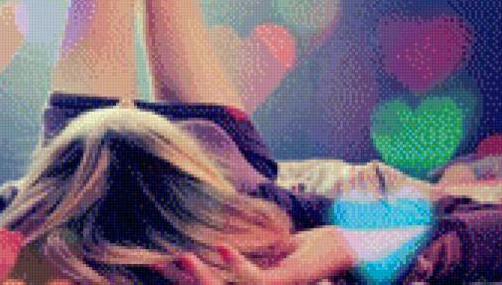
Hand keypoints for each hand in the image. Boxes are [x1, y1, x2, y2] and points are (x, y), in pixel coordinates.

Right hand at [157, 226, 355, 284]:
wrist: (350, 245)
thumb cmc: (311, 245)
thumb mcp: (270, 240)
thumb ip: (245, 240)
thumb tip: (214, 223)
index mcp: (248, 278)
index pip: (208, 278)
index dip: (178, 274)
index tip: (151, 258)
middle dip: (180, 278)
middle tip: (152, 262)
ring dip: (202, 276)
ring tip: (178, 257)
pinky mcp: (287, 282)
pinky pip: (257, 280)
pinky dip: (239, 265)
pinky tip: (221, 247)